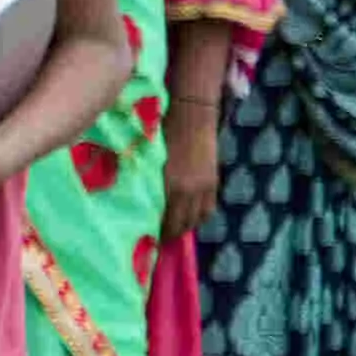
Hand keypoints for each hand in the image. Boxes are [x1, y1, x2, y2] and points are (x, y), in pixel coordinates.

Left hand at [156, 95, 222, 242]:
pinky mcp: (214, 180)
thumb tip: (141, 204)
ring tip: (175, 229)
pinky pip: (209, 208)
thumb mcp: (150, 162)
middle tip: (160, 238)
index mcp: (170, 186)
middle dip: (172, 234)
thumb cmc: (162, 134)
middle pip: (183, 224)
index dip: (159, 234)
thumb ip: (149, 184)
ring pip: (198, 219)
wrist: (192, 115)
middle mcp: (190, 191)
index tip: (149, 239)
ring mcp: (205, 186)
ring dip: (187, 227)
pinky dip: (200, 216)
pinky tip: (190, 216)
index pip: (166, 222)